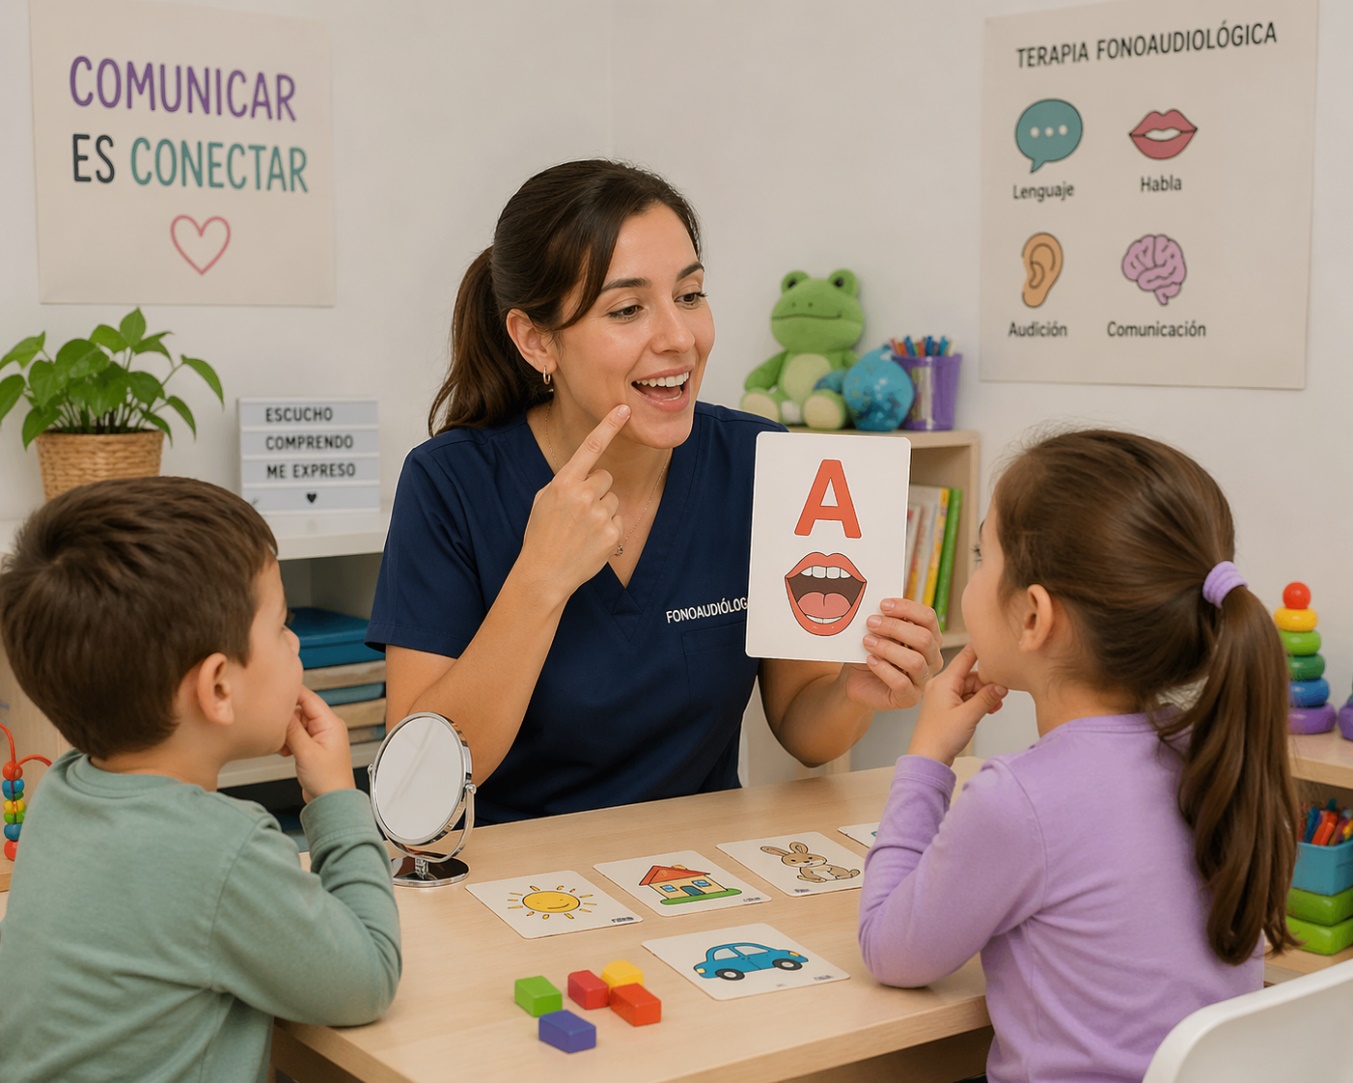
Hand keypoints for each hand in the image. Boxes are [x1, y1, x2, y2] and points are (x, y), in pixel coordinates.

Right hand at [279, 685, 355, 802]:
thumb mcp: (306, 753)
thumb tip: (281, 712)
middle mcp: (327, 727)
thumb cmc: (328, 781)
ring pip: (295, 724)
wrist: (332, 802)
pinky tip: (285, 752)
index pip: (309, 698)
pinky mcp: (312, 747)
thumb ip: (292, 730)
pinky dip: (287, 742)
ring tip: (284, 747)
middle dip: (286, 720)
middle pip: (300, 710)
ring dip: (286, 733)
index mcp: (331, 723)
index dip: (291, 693)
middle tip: (276, 730)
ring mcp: (319, 737)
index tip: (274, 690)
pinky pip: (295, 736)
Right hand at [521, 404, 630, 598]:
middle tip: (579, 511)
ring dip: (603, 510)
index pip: (591, 447)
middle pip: (605, 477)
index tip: (624, 409)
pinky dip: (608, 528)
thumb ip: (566, 482)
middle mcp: (584, 495)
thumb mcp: (544, 500)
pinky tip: (591, 540)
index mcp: (564, 483)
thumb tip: (587, 474)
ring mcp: (600, 515)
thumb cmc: (541, 535)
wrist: (544, 573)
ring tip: (583, 529)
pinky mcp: (612, 533)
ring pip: (613, 499)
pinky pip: (618, 519)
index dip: (609, 425)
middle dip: (596, 490)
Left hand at [839, 597, 944, 711]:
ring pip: (915, 661)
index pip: (928, 617)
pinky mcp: (909, 698)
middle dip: (895, 627)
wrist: (856, 681)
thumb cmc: (871, 652)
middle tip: (871, 622)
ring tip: (867, 642)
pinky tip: (870, 660)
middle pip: (924, 638)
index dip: (906, 608)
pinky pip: (902, 683)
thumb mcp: (878, 631)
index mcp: (929, 637)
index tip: (883, 604)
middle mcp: (932, 658)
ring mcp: (923, 680)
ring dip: (888, 648)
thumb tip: (884, 602)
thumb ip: (887, 618)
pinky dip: (884, 669)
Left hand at [907, 643, 1007, 765]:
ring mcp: (944, 697)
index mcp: (943, 682)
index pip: (965, 657)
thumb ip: (987, 697)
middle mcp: (942, 686)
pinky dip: (978, 701)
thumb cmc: (940, 738)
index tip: (995, 640)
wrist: (927, 759)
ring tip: (997, 705)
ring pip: (970, 687)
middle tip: (1003, 691)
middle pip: (971, 674)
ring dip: (985, 694)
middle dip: (988, 682)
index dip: (981, 649)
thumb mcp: (969, 716)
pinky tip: (990, 708)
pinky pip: (966, 697)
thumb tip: (1002, 685)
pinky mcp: (947, 707)